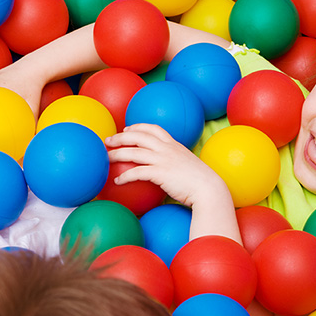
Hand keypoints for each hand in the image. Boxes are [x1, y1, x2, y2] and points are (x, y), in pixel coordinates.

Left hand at [105, 123, 225, 206]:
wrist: (209, 188)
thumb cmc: (201, 181)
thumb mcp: (189, 164)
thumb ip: (177, 161)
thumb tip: (169, 168)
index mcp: (174, 144)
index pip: (153, 128)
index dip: (137, 127)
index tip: (126, 129)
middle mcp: (167, 149)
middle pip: (139, 136)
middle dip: (120, 137)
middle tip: (108, 141)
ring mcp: (163, 160)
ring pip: (134, 152)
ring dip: (117, 154)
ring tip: (107, 158)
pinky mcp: (160, 173)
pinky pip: (137, 172)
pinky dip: (125, 176)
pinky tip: (118, 181)